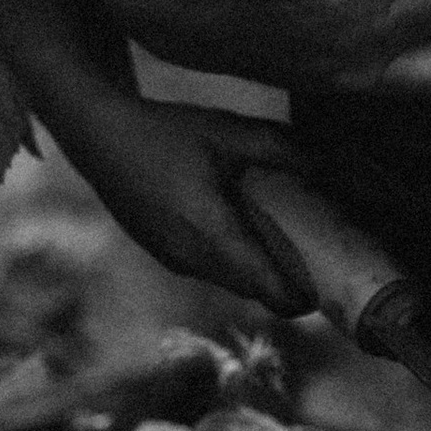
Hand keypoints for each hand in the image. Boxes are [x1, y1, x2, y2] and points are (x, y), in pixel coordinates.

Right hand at [43, 84, 314, 307]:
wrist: (99, 137)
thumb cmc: (167, 132)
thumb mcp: (229, 132)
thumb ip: (282, 149)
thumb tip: (331, 163)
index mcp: (212, 233)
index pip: (264, 288)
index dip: (298, 298)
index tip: (324, 291)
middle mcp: (191, 258)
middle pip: (251, 290)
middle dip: (282, 287)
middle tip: (314, 266)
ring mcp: (173, 260)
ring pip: (228, 282)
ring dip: (255, 275)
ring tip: (283, 248)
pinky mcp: (161, 254)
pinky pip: (207, 270)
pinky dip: (230, 263)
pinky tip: (240, 233)